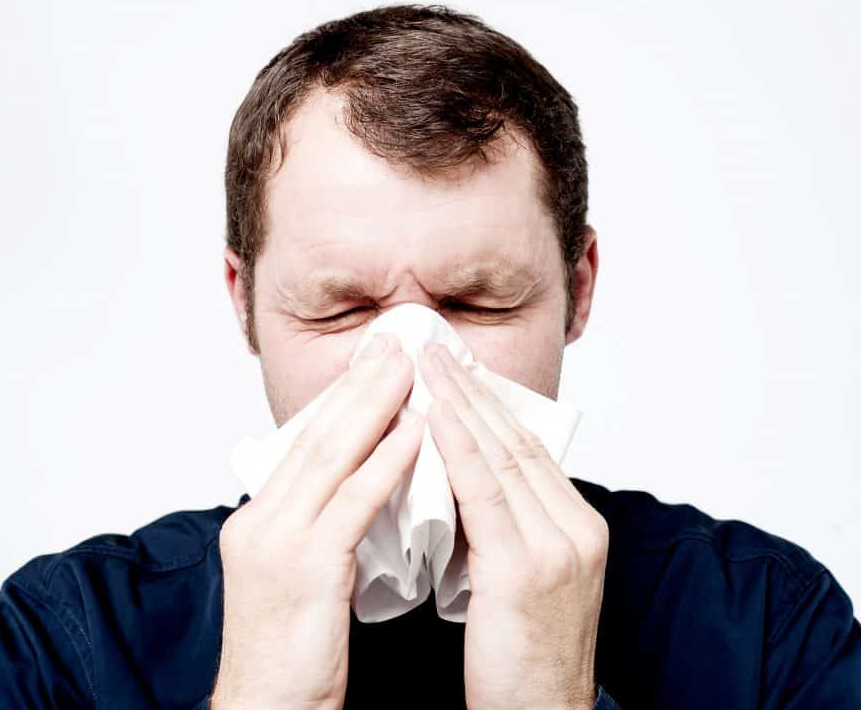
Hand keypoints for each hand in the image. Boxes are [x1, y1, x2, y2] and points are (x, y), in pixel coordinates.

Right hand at [212, 332, 424, 709]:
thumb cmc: (287, 654)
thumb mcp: (295, 578)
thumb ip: (317, 528)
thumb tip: (356, 491)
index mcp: (257, 520)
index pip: (304, 445)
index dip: (342, 400)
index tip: (374, 364)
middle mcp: (259, 520)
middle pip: (315, 436)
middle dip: (359, 385)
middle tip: (394, 342)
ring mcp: (277, 541)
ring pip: (331, 456)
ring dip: (374, 406)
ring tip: (410, 368)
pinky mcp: (305, 568)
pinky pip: (352, 503)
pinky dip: (385, 463)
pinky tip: (415, 433)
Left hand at [419, 343, 607, 709]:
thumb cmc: (523, 658)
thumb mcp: (521, 579)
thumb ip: (504, 527)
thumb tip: (461, 481)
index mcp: (578, 528)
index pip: (528, 451)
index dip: (490, 406)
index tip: (457, 370)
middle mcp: (576, 529)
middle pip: (518, 442)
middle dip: (474, 390)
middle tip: (437, 348)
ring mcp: (557, 548)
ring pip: (502, 458)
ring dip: (461, 404)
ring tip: (428, 364)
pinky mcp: (525, 571)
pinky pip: (485, 494)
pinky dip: (458, 448)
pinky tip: (433, 415)